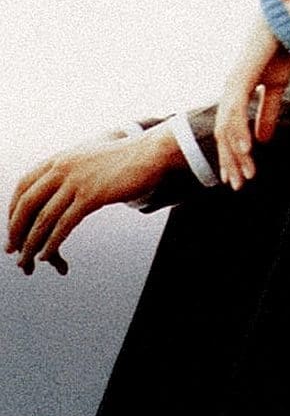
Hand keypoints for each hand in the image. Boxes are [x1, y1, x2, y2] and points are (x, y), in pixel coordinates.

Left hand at [6, 125, 181, 275]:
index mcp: (59, 159)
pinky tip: (46, 255)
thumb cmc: (124, 158)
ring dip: (31, 244)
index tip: (12, 228)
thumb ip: (71, 171)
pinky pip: (64, 225)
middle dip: (15, 230)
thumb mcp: (89, 159)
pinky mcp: (92, 196)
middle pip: (26, 203)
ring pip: (43, 219)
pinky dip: (51, 243)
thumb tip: (57, 192)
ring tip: (26, 262)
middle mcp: (62, 168)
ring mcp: (77, 182)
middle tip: (11, 250)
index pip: (22, 186)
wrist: (150, 153)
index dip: (12, 210)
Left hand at [214, 16, 289, 187]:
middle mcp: (229, 91)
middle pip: (224, 134)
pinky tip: (248, 149)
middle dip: (231, 161)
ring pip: (229, 127)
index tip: (236, 177)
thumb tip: (263, 140)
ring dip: (238, 153)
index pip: (229, 131)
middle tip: (238, 185)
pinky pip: (237, 111)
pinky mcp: (240, 78)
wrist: (284, 23)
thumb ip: (268, 112)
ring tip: (246, 175)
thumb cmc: (279, 49)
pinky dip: (241, 131)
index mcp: (236, 93)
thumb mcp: (275, 88)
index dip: (232, 155)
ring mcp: (232, 85)